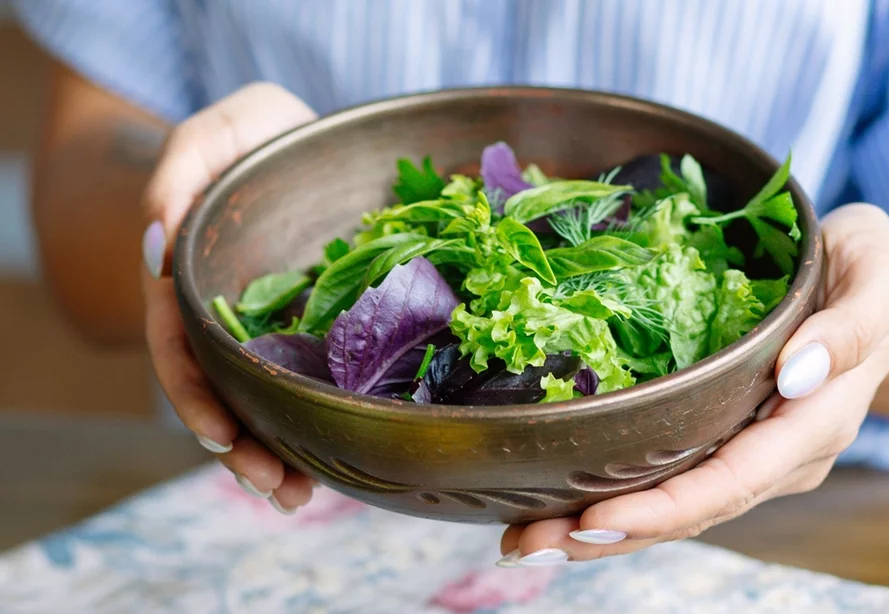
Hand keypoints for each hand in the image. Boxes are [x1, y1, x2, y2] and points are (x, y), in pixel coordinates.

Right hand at [141, 83, 317, 513]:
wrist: (305, 138)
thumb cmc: (254, 132)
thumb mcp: (216, 133)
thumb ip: (179, 171)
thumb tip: (154, 245)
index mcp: (191, 280)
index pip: (181, 349)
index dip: (195, 396)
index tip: (222, 437)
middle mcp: (225, 315)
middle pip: (220, 393)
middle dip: (242, 449)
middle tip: (278, 491)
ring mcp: (269, 327)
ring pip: (261, 402)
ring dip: (275, 454)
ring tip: (300, 498)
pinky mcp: (312, 329)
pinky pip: (305, 384)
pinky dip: (312, 424)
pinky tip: (330, 464)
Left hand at [496, 204, 888, 566]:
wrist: (874, 283)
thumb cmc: (872, 269)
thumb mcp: (881, 275)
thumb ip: (852, 326)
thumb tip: (799, 374)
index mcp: (817, 422)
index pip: (736, 480)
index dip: (666, 507)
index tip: (594, 519)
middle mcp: (781, 454)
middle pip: (693, 510)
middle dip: (609, 533)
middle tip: (527, 543)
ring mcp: (752, 452)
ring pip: (676, 506)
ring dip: (599, 530)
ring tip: (524, 540)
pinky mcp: (728, 437)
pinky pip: (672, 477)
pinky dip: (615, 498)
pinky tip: (559, 505)